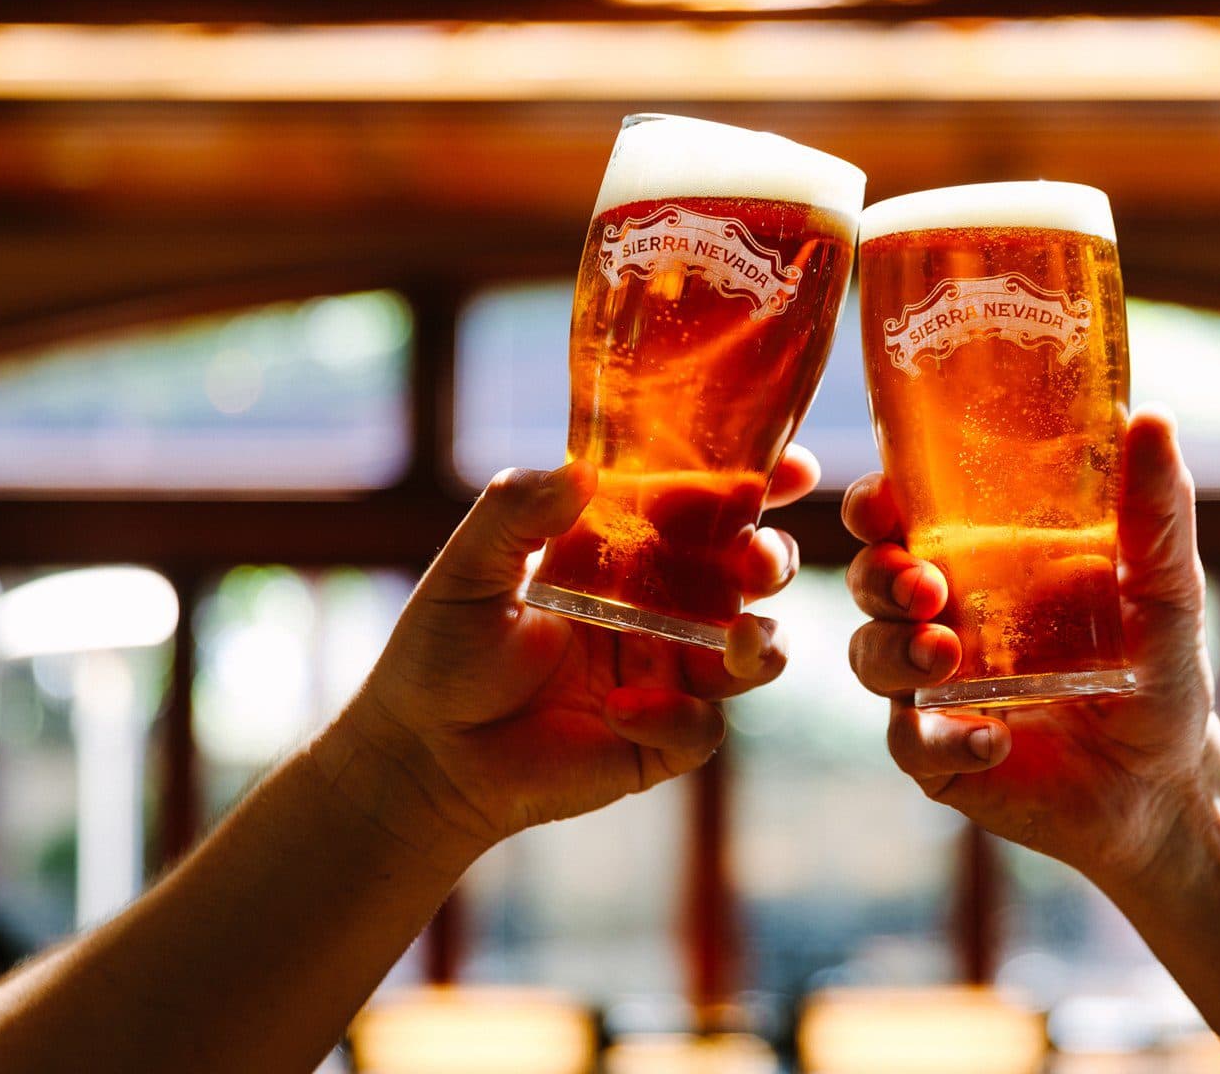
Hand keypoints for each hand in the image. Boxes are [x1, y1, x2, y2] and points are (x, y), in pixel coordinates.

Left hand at [318, 448, 817, 864]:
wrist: (425, 754)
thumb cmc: (443, 649)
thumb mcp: (469, 567)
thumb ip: (515, 512)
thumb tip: (582, 471)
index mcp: (628, 550)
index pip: (707, 505)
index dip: (758, 483)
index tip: (794, 465)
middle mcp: (662, 606)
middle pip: (749, 574)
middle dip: (773, 561)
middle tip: (760, 561)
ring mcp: (667, 674)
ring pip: (752, 653)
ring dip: (760, 643)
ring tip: (734, 640)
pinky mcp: (659, 740)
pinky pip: (701, 728)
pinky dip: (674, 715)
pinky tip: (622, 709)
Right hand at [843, 410, 1213, 885]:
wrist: (1167, 780)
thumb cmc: (1156, 667)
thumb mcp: (1164, 585)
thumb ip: (1155, 509)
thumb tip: (1154, 418)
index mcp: (976, 559)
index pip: (899, 515)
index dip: (873, 504)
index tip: (883, 502)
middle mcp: (942, 616)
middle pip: (872, 581)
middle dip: (880, 576)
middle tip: (923, 584)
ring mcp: (933, 689)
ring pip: (872, 657)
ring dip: (897, 650)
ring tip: (946, 655)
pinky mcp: (941, 757)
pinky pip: (912, 745)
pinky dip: (945, 739)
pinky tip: (993, 738)